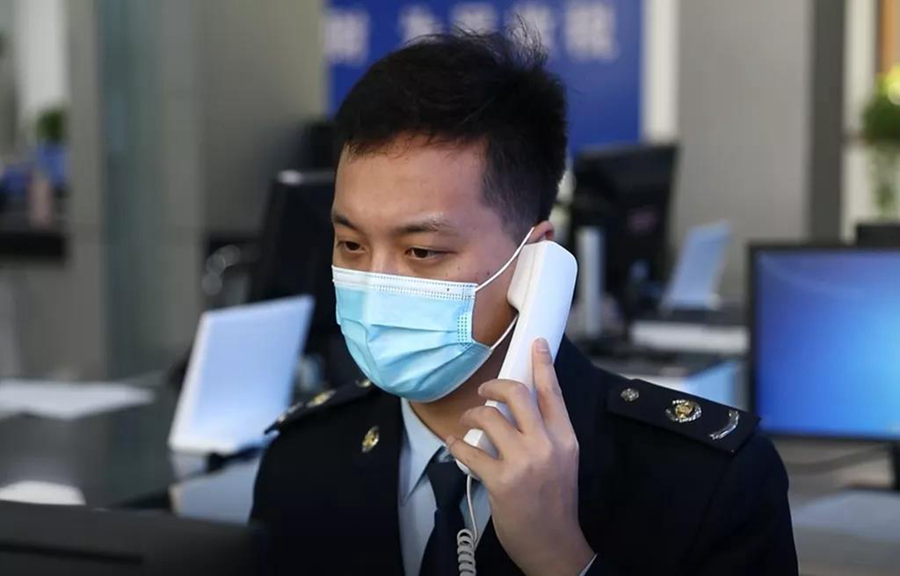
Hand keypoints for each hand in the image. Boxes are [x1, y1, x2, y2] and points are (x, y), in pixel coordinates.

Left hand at [447, 338, 593, 575]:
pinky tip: (454, 443)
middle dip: (494, 386)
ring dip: (472, 416)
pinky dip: (457, 444)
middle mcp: (546, 445)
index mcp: (565, 438)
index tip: (535, 345)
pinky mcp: (501, 481)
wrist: (554, 544)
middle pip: (517, 394)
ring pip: (489, 418)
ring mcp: (524, 462)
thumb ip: (547, 433)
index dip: (542, 364)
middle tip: (484, 392)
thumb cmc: (555, 502)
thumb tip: (521, 408)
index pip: (553, 393)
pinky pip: (470, 450)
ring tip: (468, 423)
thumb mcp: (562, 461)